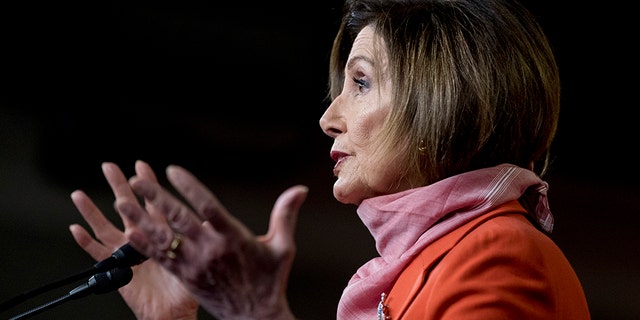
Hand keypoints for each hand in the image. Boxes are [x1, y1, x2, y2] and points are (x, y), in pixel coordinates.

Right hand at [69, 161, 198, 319]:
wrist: (173, 313)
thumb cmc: (187, 290)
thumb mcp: (196, 258)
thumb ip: (200, 237)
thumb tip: (208, 218)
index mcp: (161, 235)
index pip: (152, 203)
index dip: (147, 185)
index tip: (141, 165)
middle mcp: (141, 240)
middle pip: (126, 208)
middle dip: (118, 187)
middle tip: (109, 166)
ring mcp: (126, 254)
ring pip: (105, 227)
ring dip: (92, 211)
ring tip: (79, 194)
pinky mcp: (116, 270)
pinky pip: (97, 254)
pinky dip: (85, 242)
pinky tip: (75, 228)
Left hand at [117, 160, 307, 319]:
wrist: (254, 316)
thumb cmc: (271, 281)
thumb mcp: (283, 247)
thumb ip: (286, 215)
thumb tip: (300, 189)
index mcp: (233, 238)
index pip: (207, 207)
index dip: (189, 186)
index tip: (173, 170)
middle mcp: (210, 250)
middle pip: (179, 219)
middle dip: (156, 198)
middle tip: (137, 180)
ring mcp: (195, 265)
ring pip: (163, 238)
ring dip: (141, 219)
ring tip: (122, 202)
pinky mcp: (186, 277)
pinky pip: (161, 259)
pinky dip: (144, 245)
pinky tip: (129, 232)